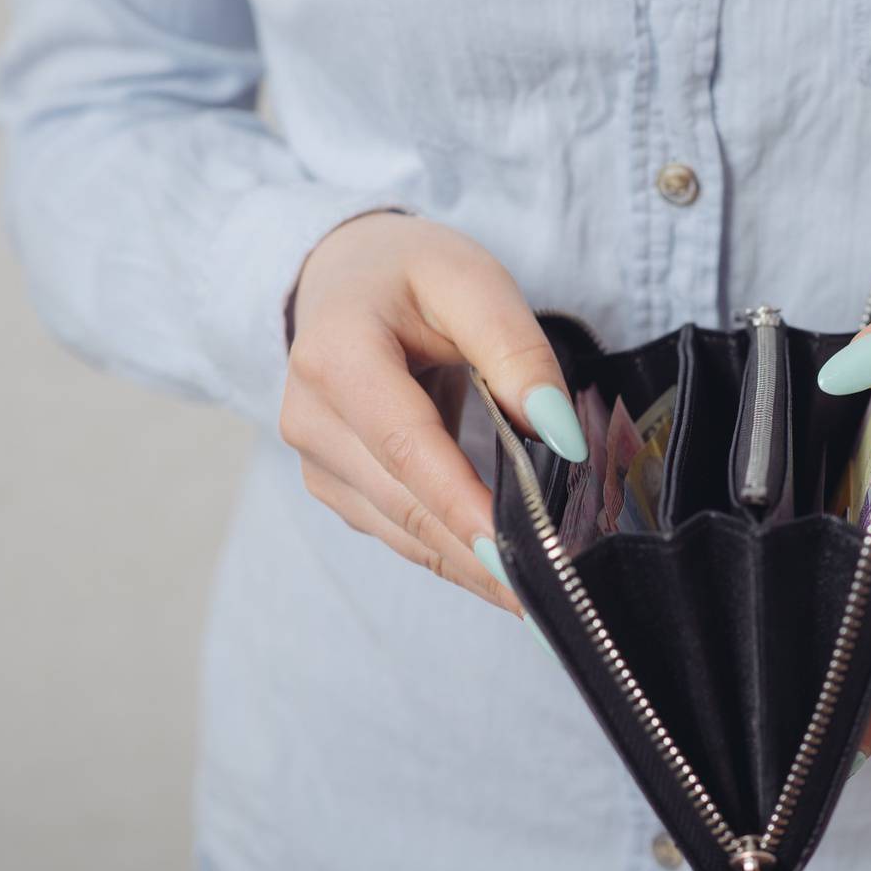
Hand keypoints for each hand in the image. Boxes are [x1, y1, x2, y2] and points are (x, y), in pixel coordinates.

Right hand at [279, 212, 588, 612]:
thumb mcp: (469, 280)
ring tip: (544, 594)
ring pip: (403, 533)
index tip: (520, 552)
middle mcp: (310, 417)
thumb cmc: (409, 276)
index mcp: (336, 354)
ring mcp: (316, 461)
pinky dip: (454, 554)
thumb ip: (516, 349)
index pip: (406, 445)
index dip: (463, 503)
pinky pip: (400, 534)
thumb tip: (560, 434)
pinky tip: (505, 573)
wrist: (344, 279)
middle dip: (483, 552)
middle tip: (559, 587)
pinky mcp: (334, 487)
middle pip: (406, 502)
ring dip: (473, 567)